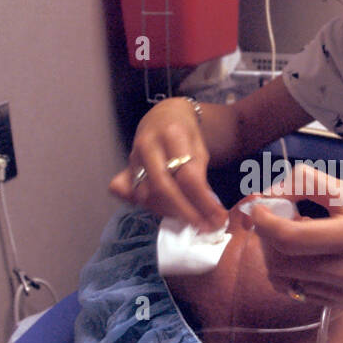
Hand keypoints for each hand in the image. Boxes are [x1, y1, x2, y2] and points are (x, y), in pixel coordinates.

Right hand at [109, 98, 227, 230]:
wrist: (162, 115)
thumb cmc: (185, 134)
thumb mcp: (200, 147)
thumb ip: (200, 175)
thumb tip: (208, 209)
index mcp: (172, 134)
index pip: (187, 175)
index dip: (203, 201)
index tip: (218, 217)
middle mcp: (148, 145)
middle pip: (163, 187)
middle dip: (185, 212)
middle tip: (204, 226)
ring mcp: (133, 157)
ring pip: (146, 194)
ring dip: (169, 212)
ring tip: (190, 220)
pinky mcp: (124, 168)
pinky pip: (131, 194)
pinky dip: (148, 206)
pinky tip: (165, 210)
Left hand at [246, 164, 342, 305]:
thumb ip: (309, 185)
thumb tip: (270, 194)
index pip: (290, 237)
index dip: (264, 222)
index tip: (258, 208)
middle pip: (280, 261)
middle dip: (266, 239)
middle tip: (274, 221)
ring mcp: (341, 293)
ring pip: (282, 279)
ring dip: (272, 256)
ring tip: (289, 238)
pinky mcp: (338, 304)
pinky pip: (295, 291)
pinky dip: (286, 272)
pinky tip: (301, 257)